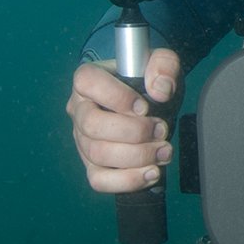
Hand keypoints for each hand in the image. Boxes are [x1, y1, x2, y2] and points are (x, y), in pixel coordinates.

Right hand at [65, 48, 181, 193]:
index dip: (116, 96)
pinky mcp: (92, 165)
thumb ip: (164, 65)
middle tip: (161, 130)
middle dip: (133, 132)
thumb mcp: (162, 63)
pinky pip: (99, 180)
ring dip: (137, 156)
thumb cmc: (148, 81)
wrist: (150, 104)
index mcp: (87, 80)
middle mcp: (79, 110)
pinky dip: (127, 180)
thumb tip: (160, 91)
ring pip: (97, 154)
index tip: (145, 107)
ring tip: (164, 151)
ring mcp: (82, 140)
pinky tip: (152, 172)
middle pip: (92, 125)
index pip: (87, 82)